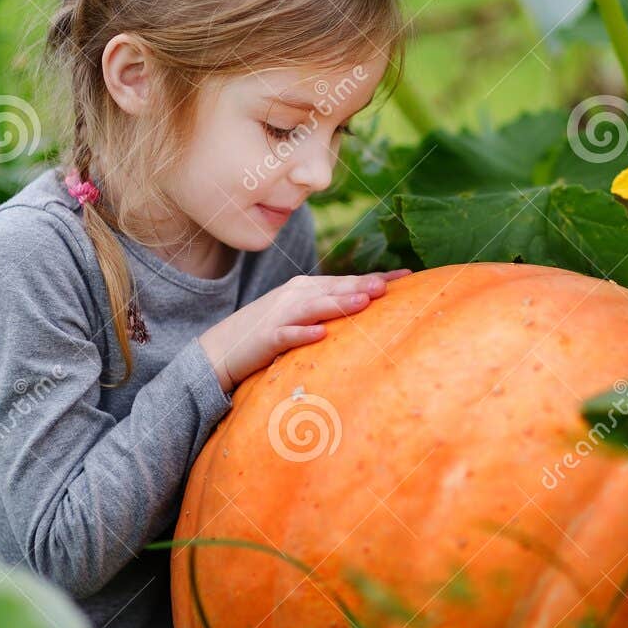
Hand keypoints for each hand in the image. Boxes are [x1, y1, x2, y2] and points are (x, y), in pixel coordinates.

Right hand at [198, 269, 411, 392]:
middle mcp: (296, 296)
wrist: (220, 349)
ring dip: (339, 304)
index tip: (407, 277)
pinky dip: (303, 334)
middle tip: (388, 286)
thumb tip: (368, 306)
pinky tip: (320, 335)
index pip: (347, 281)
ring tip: (364, 302)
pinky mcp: (266, 338)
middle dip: (362, 286)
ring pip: (314, 307)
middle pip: (334, 289)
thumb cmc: (268, 333)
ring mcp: (280, 316)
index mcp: (307, 288)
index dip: (376, 278)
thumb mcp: (302, 315)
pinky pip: (287, 336)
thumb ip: (330, 308)